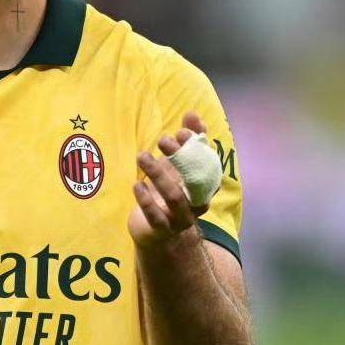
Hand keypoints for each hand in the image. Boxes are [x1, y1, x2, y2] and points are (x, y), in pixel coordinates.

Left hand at [128, 112, 210, 247]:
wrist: (154, 230)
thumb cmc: (167, 190)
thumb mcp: (175, 165)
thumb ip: (186, 141)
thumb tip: (193, 114)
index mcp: (204, 183)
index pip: (207, 161)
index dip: (198, 145)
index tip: (182, 130)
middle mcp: (198, 201)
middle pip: (193, 178)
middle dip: (180, 157)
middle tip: (162, 139)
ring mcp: (182, 218)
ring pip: (174, 196)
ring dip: (158, 174)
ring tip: (142, 156)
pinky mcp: (163, 230)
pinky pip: (156, 216)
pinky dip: (146, 200)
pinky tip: (137, 185)